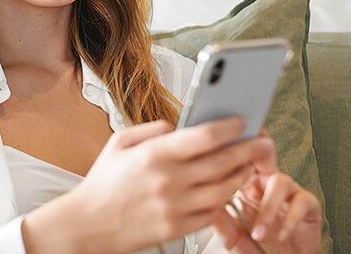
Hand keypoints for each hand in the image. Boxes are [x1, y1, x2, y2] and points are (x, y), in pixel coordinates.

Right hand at [25, 116, 273, 253]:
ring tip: (248, 166)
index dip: (228, 128)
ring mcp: (175, 207)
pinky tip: (227, 190)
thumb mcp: (119, 143)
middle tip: (261, 142)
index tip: (241, 122)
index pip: (203, 137)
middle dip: (247, 150)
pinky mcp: (177, 229)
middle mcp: (168, 181)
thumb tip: (179, 127)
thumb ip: (152, 130)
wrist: (89, 224)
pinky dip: (224, 201)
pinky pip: (212, 214)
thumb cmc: (103, 181)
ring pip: (223, 190)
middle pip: (222, 162)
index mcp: (154, 155)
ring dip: (241, 176)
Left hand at [210, 129, 322, 253]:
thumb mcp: (234, 237)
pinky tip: (280, 235)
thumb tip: (204, 206)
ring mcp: (288, 193)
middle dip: (254, 154)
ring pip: (280, 181)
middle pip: (263, 157)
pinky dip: (291, 218)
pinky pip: (302, 201)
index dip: (230, 157)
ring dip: (267, 207)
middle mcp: (267, 185)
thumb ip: (222, 223)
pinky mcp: (309, 206)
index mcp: (246, 186)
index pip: (238, 163)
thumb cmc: (261, 249)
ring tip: (258, 232)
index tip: (217, 160)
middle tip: (241, 166)